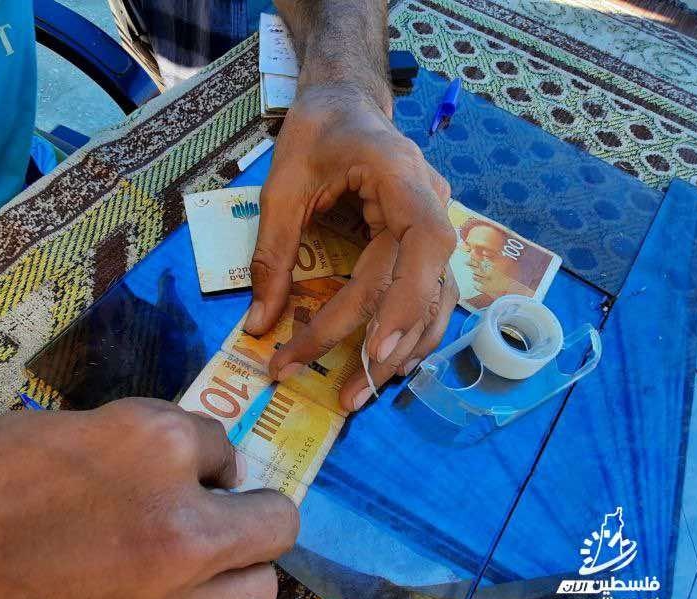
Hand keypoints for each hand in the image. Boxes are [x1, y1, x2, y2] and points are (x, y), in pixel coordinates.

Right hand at [0, 399, 297, 598]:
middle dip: (240, 522)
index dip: (196, 463)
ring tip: (155, 589)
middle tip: (205, 530)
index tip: (179, 477)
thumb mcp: (33, 445)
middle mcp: (175, 534)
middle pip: (271, 528)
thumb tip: (167, 479)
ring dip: (213, 586)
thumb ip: (117, 461)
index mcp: (147, 448)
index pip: (222, 448)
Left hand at [248, 85, 456, 410]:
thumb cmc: (315, 133)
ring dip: (402, 352)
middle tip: (347, 396)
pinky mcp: (428, 245)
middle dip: (388, 346)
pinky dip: (410, 335)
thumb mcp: (281, 185)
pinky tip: (382, 367)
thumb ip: (272, 254)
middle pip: (427, 286)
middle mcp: (433, 203)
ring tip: (359, 394)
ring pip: (437, 301)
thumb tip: (259, 325)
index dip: (401, 304)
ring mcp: (438, 224)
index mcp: (401, 176)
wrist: (346, 103)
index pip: (418, 248)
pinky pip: (430, 297)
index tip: (363, 351)